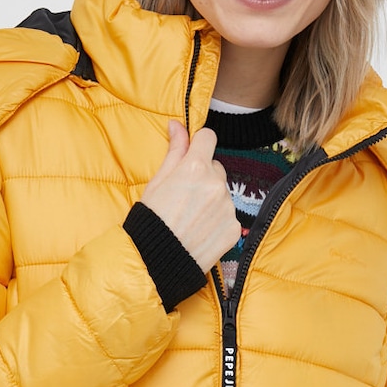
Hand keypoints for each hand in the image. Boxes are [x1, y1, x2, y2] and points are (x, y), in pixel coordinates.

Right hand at [141, 122, 240, 272]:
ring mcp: (228, 207)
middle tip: (184, 197)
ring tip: (191, 218)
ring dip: (211, 199)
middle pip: (215, 167)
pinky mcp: (234, 228)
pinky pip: (229, 215)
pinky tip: (201, 231)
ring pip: (223, 192)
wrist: (157, 262)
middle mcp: (216, 184)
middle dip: (203, 176)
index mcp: (195, 168)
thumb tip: (177, 124)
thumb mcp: (157, 181)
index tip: (193, 152)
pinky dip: (218, 221)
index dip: (199, 143)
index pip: (208, 137)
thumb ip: (174, 151)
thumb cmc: (151, 220)